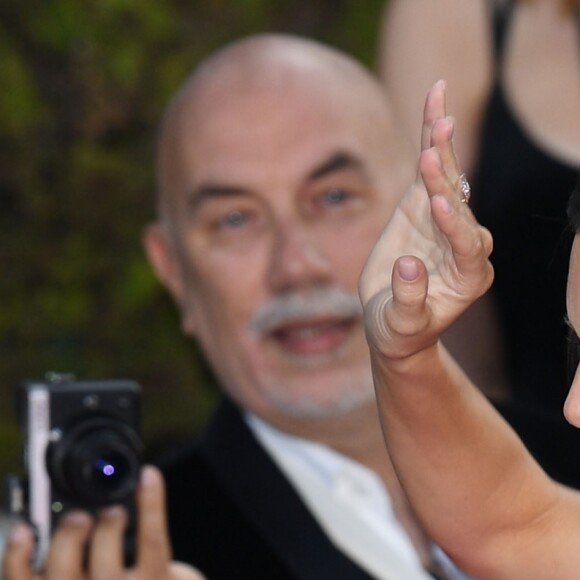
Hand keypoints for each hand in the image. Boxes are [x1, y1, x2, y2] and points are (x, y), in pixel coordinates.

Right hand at [2, 466, 204, 579]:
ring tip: (114, 511)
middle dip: (67, 542)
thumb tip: (42, 520)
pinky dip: (150, 503)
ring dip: (107, 530)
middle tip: (78, 517)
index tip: (24, 530)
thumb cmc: (116, 575)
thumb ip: (66, 556)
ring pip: (107, 569)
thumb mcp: (87, 569)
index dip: (18, 558)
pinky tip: (148, 478)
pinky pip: (153, 540)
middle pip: (63, 577)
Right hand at [359, 81, 492, 361]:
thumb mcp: (401, 325)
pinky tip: (434, 103)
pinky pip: (430, 169)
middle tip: (439, 139)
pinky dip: (431, 139)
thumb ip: (409, 299)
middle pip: (463, 203)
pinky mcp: (425, 206)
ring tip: (438, 108)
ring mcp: (446, 222)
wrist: (395, 322)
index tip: (436, 204)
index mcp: (470, 277)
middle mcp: (466, 245)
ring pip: (449, 177)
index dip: (453, 225)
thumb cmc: (399, 330)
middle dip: (448, 172)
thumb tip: (408, 264)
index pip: (467, 245)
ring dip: (443, 144)